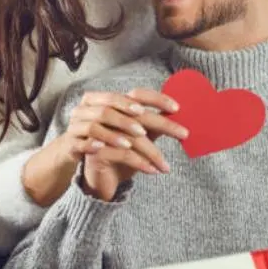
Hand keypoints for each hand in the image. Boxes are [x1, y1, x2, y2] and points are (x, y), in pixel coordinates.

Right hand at [64, 88, 187, 200]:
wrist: (92, 174)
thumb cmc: (117, 151)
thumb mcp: (136, 136)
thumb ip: (152, 123)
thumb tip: (178, 115)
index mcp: (110, 102)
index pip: (136, 94)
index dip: (157, 99)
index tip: (177, 108)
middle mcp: (96, 111)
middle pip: (133, 115)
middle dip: (161, 124)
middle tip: (183, 134)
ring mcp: (87, 129)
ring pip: (123, 136)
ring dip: (147, 149)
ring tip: (162, 160)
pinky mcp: (84, 149)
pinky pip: (113, 154)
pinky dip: (135, 162)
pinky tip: (150, 170)